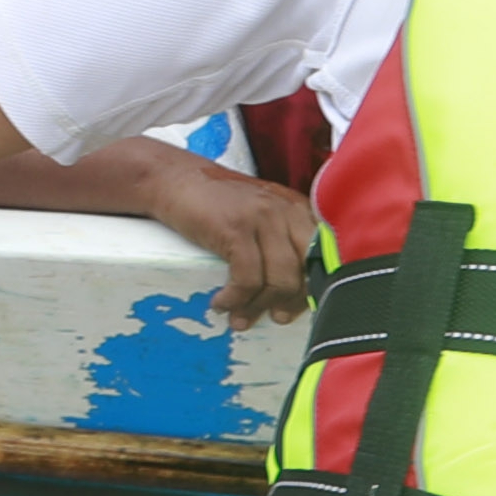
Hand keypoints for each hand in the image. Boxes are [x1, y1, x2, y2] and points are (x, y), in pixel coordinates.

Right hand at [141, 154, 318, 323]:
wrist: (173, 178)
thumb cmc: (215, 202)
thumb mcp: (258, 213)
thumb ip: (281, 238)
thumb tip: (294, 289)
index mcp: (298, 209)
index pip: (322, 256)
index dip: (313, 288)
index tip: (296, 308)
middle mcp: (286, 211)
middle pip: (306, 272)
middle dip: (292, 302)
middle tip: (276, 317)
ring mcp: (262, 218)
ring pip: (279, 280)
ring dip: (258, 307)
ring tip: (239, 318)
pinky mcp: (236, 228)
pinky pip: (247, 279)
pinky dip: (235, 299)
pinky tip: (222, 303)